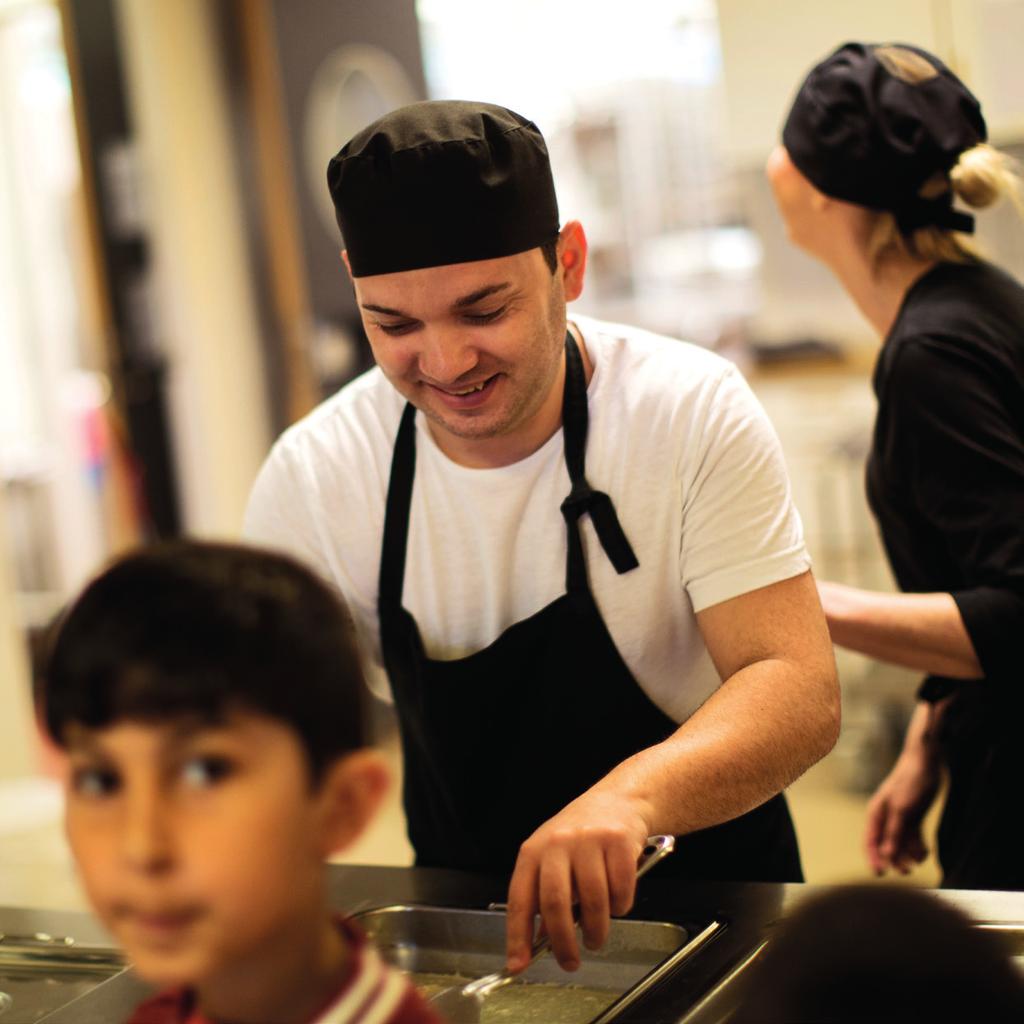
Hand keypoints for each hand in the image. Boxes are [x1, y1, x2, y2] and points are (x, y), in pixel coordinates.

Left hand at [504, 790, 650, 972]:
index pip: (520, 899)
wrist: (619, 800)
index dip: (518, 936)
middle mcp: (558, 843)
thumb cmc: (582, 836)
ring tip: (596, 936)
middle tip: (569, 962)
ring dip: (596, 931)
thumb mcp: (553, 858)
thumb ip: (544, 895)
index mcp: (534, 851)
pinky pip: (621, 892)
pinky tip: (617, 900)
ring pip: (592, 902)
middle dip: (562, 943)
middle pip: (554, 903)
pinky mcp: (618, 842)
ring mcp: (589, 841)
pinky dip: (621, 907)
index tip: (518, 965)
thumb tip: (538, 942)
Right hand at [864, 747, 941, 875]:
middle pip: (887, 844)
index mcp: (877, 813)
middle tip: (906, 872)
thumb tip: (887, 855)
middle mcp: (887, 817)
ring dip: (908, 853)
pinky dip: (918, 846)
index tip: (880, 874)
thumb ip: (894, 833)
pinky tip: (925, 853)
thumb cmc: (910, 782)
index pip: (871, 840)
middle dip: (895, 859)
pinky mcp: (914, 816)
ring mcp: (901, 817)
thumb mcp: (903, 809)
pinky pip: (914, 837)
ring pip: (901, 842)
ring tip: (918, 861)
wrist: (927, 762)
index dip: (873, 857)